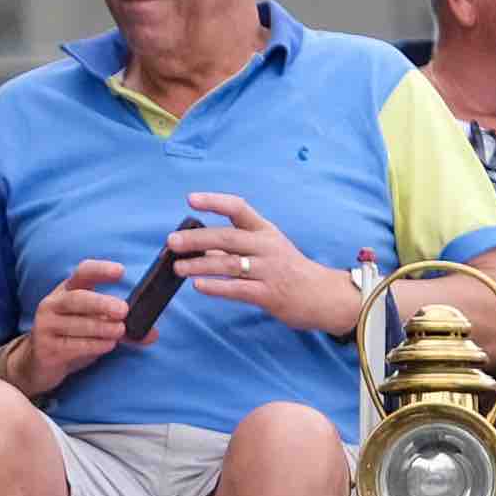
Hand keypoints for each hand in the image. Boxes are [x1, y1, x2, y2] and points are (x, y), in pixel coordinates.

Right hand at [14, 261, 130, 397]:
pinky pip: (72, 345)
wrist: (38, 364)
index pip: (82, 273)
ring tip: (120, 331)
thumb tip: (152, 334)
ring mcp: (46, 326)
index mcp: (66, 291)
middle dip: (101, 303)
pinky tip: (108, 345)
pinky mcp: (46, 348)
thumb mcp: (93, 328)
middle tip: (123, 310)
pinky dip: (92, 345)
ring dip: (101, 327)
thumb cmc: (70, 338)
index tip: (120, 271)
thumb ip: (121, 329)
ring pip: (76, 324)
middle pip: (77, 298)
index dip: (100, 270)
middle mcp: (53, 304)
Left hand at [164, 193, 367, 335]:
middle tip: (172, 242)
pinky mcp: (269, 294)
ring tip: (178, 267)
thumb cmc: (288, 270)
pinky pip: (238, 289)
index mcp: (265, 230)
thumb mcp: (265, 251)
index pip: (239, 208)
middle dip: (197, 239)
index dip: (214, 201)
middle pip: (227, 238)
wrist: (323, 296)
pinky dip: (216, 287)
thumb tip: (201, 250)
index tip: (191, 199)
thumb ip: (234, 250)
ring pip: (228, 265)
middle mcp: (266, 246)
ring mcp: (268, 270)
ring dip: (199, 265)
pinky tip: (198, 286)